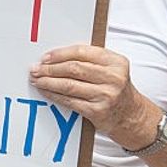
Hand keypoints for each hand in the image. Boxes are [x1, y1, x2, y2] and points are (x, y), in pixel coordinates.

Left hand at [29, 45, 152, 145]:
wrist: (131, 115)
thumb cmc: (115, 89)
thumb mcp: (111, 69)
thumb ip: (90, 60)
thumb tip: (55, 57)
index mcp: (116, 62)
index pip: (82, 52)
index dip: (60, 54)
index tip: (45, 57)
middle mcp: (113, 77)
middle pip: (73, 68)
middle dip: (50, 68)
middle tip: (36, 69)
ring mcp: (106, 95)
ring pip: (69, 85)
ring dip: (48, 82)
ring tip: (36, 79)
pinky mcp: (98, 111)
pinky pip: (69, 100)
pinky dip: (53, 95)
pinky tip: (45, 91)